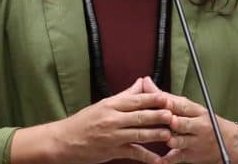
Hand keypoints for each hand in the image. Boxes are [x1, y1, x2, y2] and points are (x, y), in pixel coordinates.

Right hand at [50, 78, 172, 163]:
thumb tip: (141, 82)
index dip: (152, 99)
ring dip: (154, 135)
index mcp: (111, 105)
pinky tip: (157, 160)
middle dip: (157, 115)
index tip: (166, 98)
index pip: (135, 100)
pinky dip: (146, 157)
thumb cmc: (84, 121)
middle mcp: (112, 119)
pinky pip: (133, 153)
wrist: (64, 140)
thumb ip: (125, 95)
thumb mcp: (103, 104)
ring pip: (138, 134)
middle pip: (139, 116)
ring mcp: (112, 136)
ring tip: (169, 135)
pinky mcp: (112, 151)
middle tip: (173, 115)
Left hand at [141, 77, 237, 163]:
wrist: (227, 142)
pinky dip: (169, 160)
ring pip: (182, 140)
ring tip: (166, 139)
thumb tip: (145, 81)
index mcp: (195, 110)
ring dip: (173, 140)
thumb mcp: (189, 107)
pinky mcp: (191, 155)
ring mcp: (194, 141)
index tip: (156, 99)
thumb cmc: (203, 121)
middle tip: (165, 119)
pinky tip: (160, 161)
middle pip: (183, 122)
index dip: (168, 103)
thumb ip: (165, 96)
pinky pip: (178, 158)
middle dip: (175, 121)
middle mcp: (196, 125)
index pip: (180, 105)